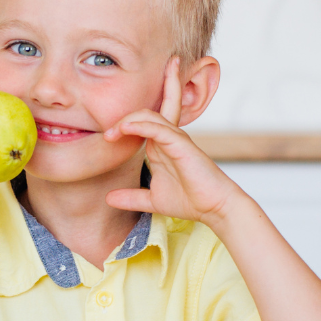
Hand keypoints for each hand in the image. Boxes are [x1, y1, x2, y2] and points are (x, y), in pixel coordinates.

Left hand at [103, 58, 241, 226]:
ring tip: (110, 133)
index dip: (122, 125)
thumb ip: (131, 197)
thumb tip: (108, 199)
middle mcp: (167, 138)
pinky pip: (159, 128)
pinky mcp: (181, 144)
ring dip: (127, 120)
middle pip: (145, 111)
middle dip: (124, 114)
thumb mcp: (152, 200)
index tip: (106, 139)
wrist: (214, 209)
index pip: (141, 123)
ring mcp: (175, 139)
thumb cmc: (189, 200)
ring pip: (150, 115)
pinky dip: (140, 125)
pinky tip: (125, 128)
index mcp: (160, 146)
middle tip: (106, 134)